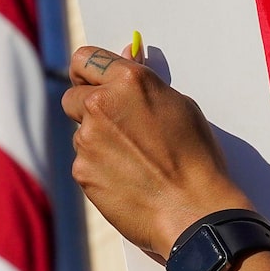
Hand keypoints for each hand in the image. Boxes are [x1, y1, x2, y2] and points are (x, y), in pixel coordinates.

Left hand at [62, 46, 250, 260]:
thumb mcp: (180, 107)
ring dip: (98, 141)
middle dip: (88, 106)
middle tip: (115, 125)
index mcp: (129, 81)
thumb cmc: (197, 158)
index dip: (89, 72)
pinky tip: (129, 180)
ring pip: (81, 132)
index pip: (85, 59)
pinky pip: (85, 162)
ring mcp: (87, 139)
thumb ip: (144, 85)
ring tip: (135, 161)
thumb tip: (125, 58)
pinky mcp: (82, 170)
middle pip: (73, 96)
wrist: (194, 211)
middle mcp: (101, 104)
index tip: (92, 81)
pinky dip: (100, 168)